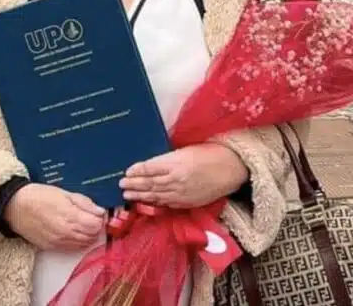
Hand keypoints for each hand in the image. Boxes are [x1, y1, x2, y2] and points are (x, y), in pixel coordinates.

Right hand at [3, 183, 105, 250]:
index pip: (96, 225)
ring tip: (82, 223)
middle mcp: (66, 233)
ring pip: (84, 244)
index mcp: (70, 216)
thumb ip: (84, 203)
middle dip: (96, 226)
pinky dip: (78, 241)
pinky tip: (74, 231)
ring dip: (88, 235)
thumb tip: (100, 211)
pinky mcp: (51, 247)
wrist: (16, 206)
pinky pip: (72, 248)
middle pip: (92, 236)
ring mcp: (59, 242)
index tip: (98, 212)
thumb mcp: (64, 193)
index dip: (100, 218)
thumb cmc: (39, 195)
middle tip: (91, 216)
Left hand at [119, 144, 248, 208]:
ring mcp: (182, 193)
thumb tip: (152, 164)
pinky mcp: (188, 202)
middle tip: (121, 185)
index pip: (149, 168)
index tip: (126, 171)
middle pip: (149, 183)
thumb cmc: (209, 153)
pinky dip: (156, 202)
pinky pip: (168, 203)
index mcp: (175, 163)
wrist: (231, 168)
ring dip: (140, 195)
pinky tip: (147, 201)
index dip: (136, 170)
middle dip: (134, 184)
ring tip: (128, 195)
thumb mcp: (186, 150)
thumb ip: (168, 158)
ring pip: (156, 195)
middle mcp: (176, 179)